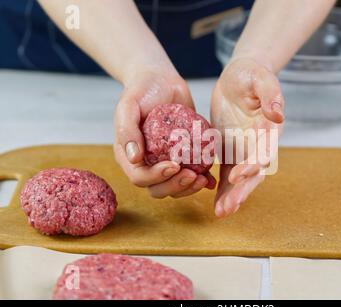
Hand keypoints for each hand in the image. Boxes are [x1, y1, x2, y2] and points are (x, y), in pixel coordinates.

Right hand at [114, 67, 215, 198]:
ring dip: (188, 188)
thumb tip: (134, 159)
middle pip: (158, 188)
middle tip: (191, 175)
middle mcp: (147, 163)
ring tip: (202, 178)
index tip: (173, 165)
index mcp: (129, 156)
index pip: (140, 177)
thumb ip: (127, 130)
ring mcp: (165, 162)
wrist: (160, 81)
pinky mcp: (183, 157)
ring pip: (175, 187)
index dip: (156, 177)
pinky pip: (191, 176)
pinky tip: (210, 180)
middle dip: (175, 186)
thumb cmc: (141, 91)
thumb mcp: (129, 106)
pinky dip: (201, 181)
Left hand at [211, 57, 283, 216]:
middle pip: (254, 173)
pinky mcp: (231, 152)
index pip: (264, 151)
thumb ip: (270, 93)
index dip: (254, 164)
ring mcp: (245, 150)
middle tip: (228, 207)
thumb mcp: (260, 77)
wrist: (239, 77)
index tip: (239, 174)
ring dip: (232, 196)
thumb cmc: (251, 74)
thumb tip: (278, 114)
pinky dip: (222, 189)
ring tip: (221, 213)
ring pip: (240, 179)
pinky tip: (214, 203)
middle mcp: (259, 144)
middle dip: (242, 191)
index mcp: (269, 129)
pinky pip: (227, 174)